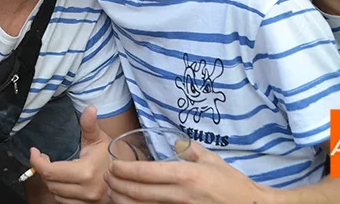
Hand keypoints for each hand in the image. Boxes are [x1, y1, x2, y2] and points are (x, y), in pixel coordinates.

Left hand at [30, 106, 112, 203]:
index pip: (50, 172)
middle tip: (43, 158)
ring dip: (51, 182)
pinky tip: (63, 181)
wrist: (129, 174)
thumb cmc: (112, 154)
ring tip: (54, 168)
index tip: (34, 152)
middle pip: (51, 184)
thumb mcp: (99, 137)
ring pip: (56, 195)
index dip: (37, 162)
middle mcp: (87, 190)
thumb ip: (89, 124)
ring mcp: (88, 202)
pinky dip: (60, 192)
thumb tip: (90, 108)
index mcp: (86, 172)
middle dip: (43, 170)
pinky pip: (65, 203)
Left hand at [106, 141, 270, 203]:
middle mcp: (179, 195)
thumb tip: (176, 143)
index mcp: (185, 175)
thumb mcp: (212, 159)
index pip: (145, 172)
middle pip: (138, 192)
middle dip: (117, 185)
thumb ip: (191, 149)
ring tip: (113, 192)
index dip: (124, 170)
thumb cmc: (232, 183)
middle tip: (107, 177)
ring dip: (124, 200)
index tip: (113, 166)